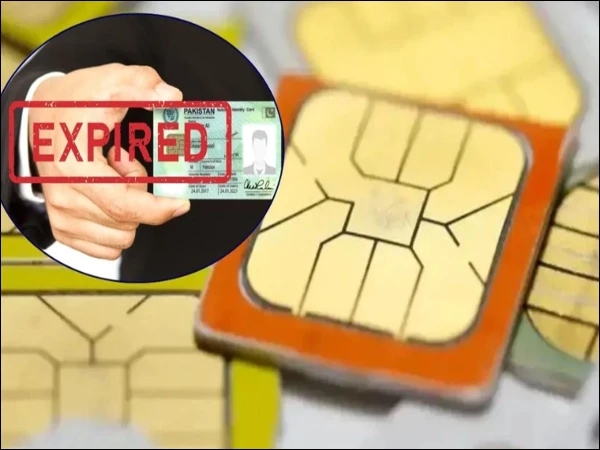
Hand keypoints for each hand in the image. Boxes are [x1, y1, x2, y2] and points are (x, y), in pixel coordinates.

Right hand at [29, 63, 189, 259]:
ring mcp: (61, 215)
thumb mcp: (112, 83)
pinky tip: (107, 195)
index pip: (124, 205)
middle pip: (128, 222)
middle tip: (127, 162)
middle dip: (141, 195)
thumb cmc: (77, 102)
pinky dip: (117, 225)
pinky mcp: (64, 228)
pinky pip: (108, 248)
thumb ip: (143, 85)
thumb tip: (170, 96)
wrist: (44, 113)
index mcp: (73, 167)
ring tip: (114, 176)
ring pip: (122, 236)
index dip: (159, 209)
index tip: (182, 204)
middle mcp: (63, 197)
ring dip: (129, 209)